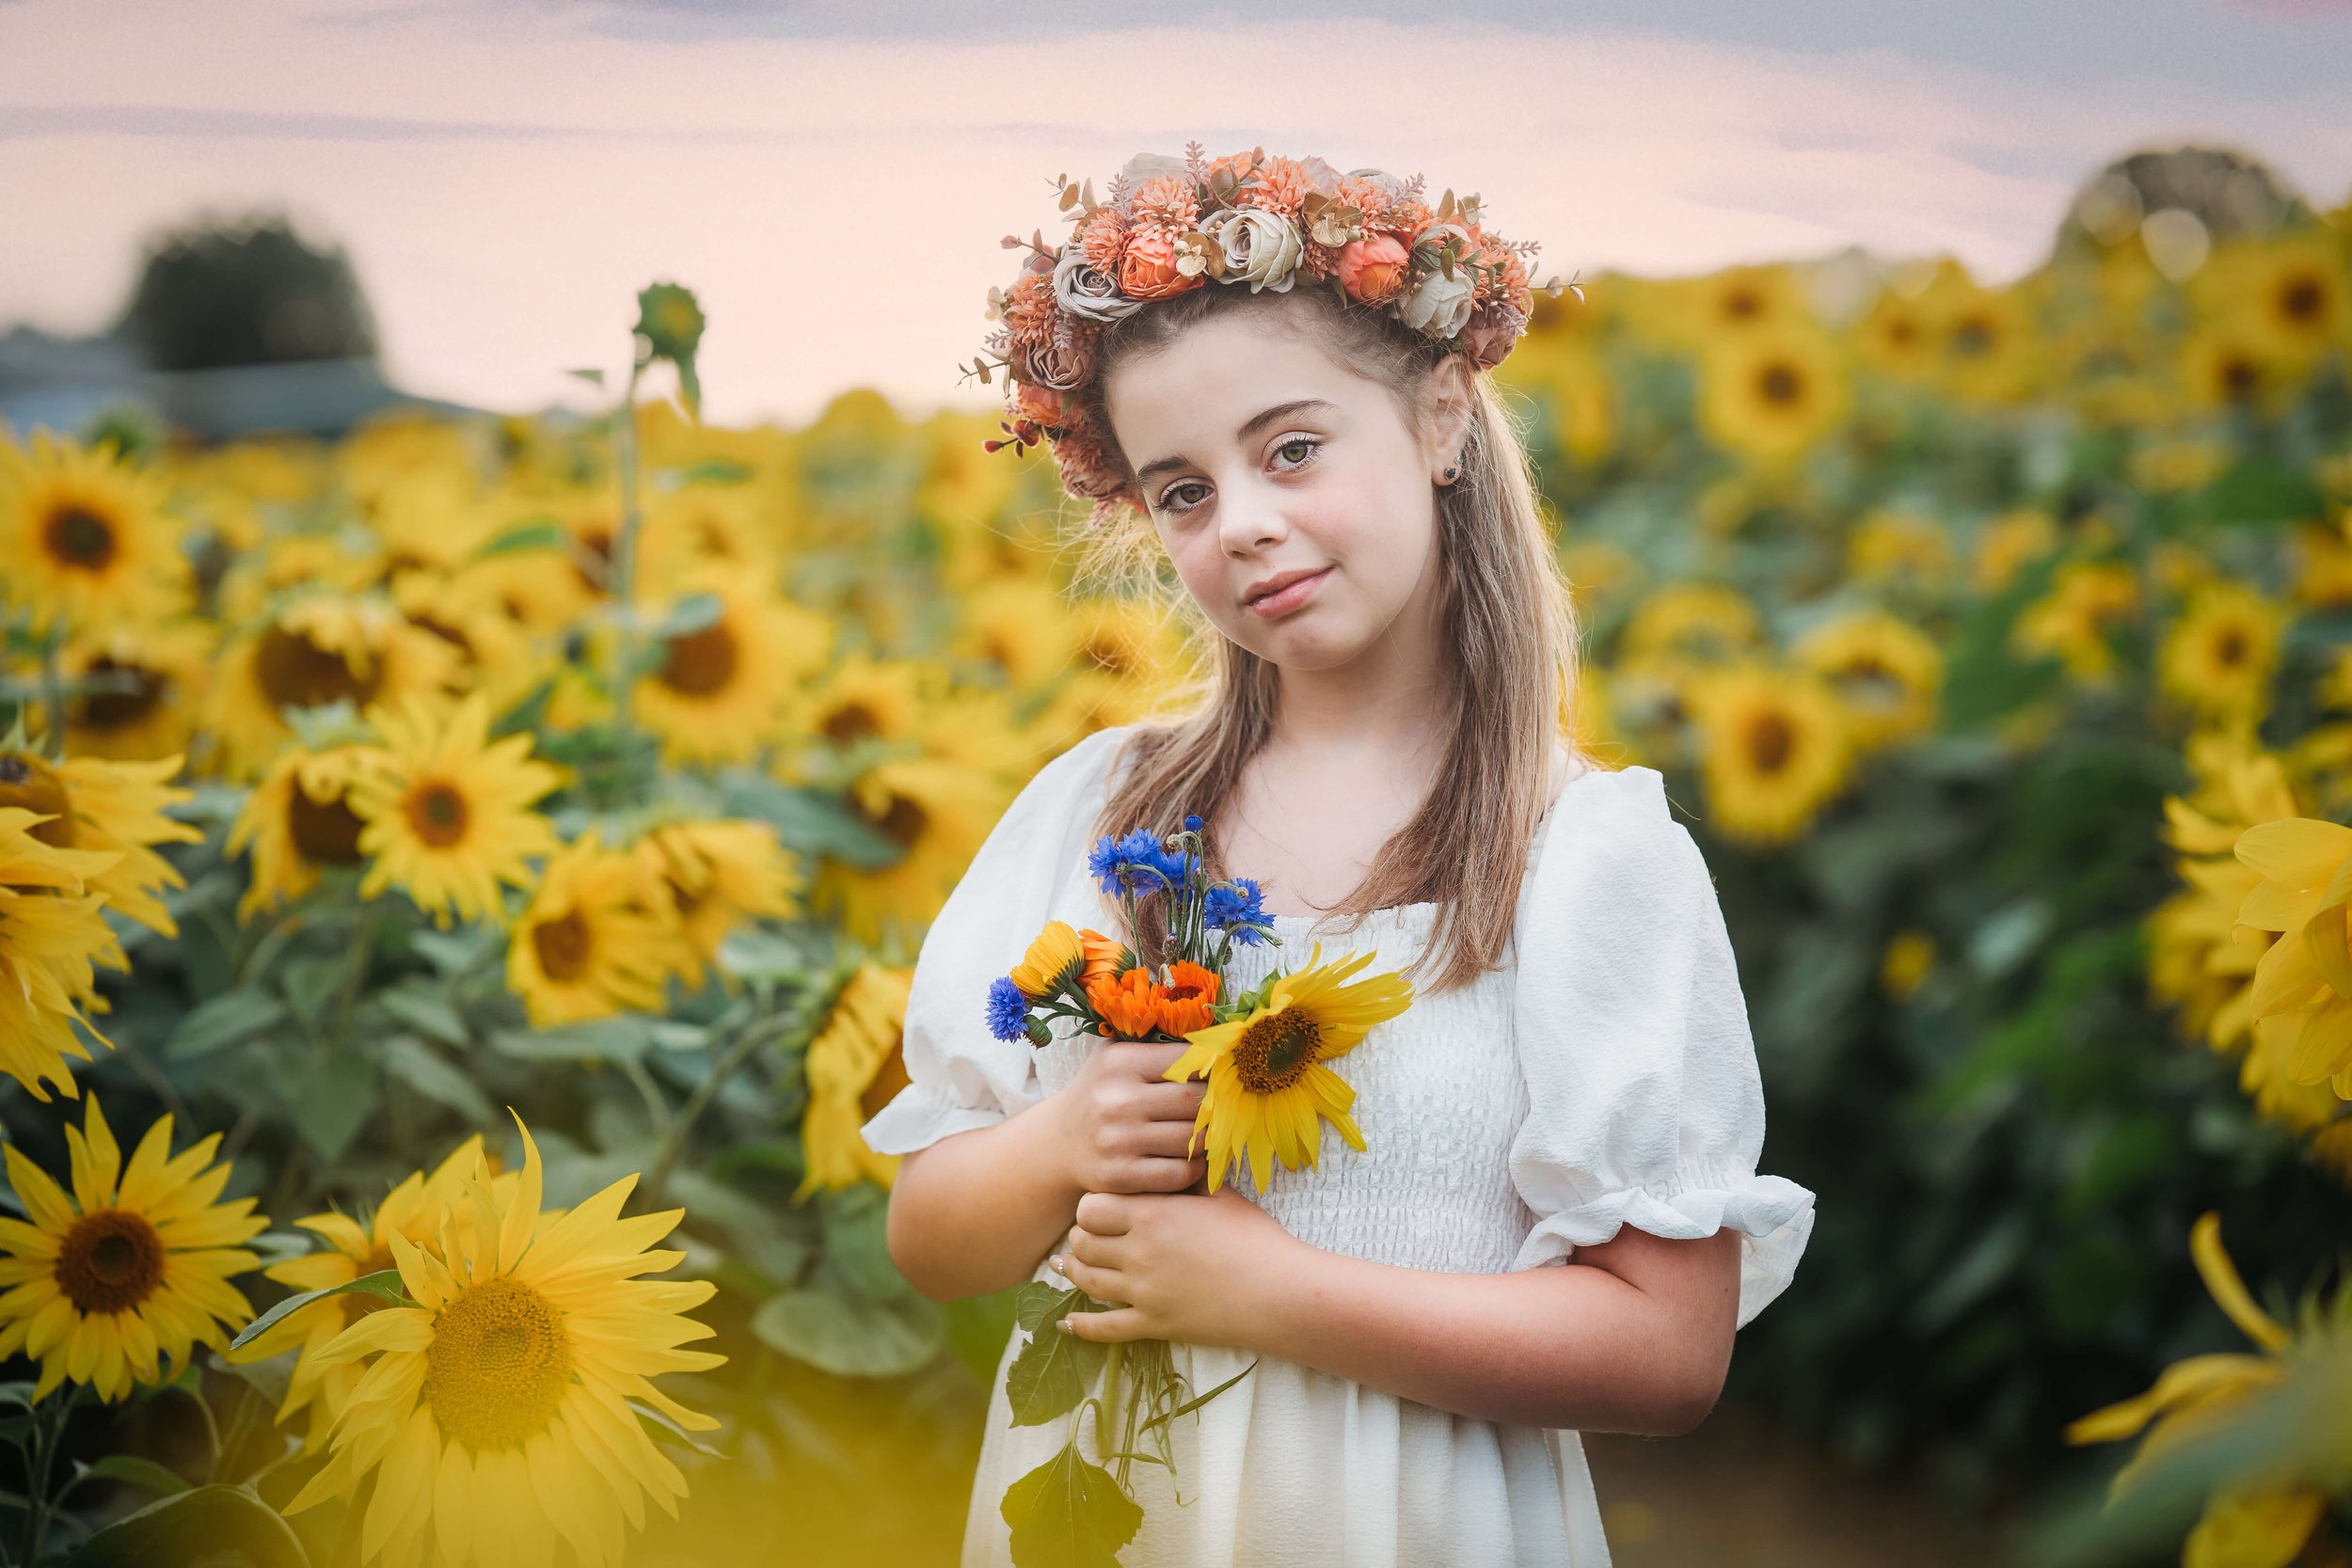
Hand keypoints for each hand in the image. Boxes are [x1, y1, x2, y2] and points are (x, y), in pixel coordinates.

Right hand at [1048, 1038, 1208, 1197]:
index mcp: (1119, 1062)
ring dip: (1207, 1137)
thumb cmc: (1103, 1093)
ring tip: (1207, 1130)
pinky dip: (1195, 1167)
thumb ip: (1159, 1045)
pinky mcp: (1120, 1176)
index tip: (1219, 1075)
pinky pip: (1180, 1172)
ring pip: (1192, 1138)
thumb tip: (1218, 1041)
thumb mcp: (1117, 1057)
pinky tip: (1191, 1157)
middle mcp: (1116, 1100)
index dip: (1211, 1068)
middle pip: (1193, 1100)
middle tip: (1221, 1106)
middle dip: (1214, 1104)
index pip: (1187, 1059)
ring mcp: (1117, 1141)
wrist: (1060, 1142)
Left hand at [1048, 1184, 1304, 1349]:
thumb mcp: (1219, 1195)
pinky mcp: (1154, 1324)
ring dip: (1075, 1273)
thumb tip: (1175, 1152)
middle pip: (1081, 1244)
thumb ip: (1186, 1176)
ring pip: (1087, 1282)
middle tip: (1087, 1234)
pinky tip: (1066, 1323)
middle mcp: (1138, 1253)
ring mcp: (1143, 1293)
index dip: (1089, 1206)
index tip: (1100, 1205)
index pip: (1090, 1207)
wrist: (1278, 1291)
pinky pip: (1104, 1328)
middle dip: (1080, 1237)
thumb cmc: (1255, 1237)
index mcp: (1152, 1215)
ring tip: (1066, 1267)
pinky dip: (1081, 1326)